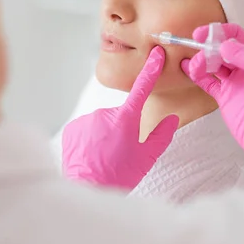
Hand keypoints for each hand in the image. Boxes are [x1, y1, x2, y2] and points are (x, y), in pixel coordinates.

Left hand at [63, 47, 178, 190]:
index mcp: (126, 118)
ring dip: (105, 135)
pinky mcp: (73, 128)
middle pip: (120, 115)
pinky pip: (86, 130)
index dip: (150, 70)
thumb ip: (162, 135)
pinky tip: (92, 156)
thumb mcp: (147, 157)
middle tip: (121, 152)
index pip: (142, 88)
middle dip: (122, 128)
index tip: (155, 54)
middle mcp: (105, 113)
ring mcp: (87, 120)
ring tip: (105, 157)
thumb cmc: (120, 175)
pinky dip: (90, 140)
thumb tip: (171, 119)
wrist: (87, 189)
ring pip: (102, 123)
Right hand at [182, 23, 243, 212]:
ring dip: (201, 61)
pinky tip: (188, 69)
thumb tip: (227, 45)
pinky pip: (207, 81)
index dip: (220, 32)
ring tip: (194, 64)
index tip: (204, 33)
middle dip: (207, 45)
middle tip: (195, 45)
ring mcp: (234, 82)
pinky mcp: (224, 96)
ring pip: (212, 64)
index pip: (238, 36)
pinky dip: (196, 74)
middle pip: (222, 48)